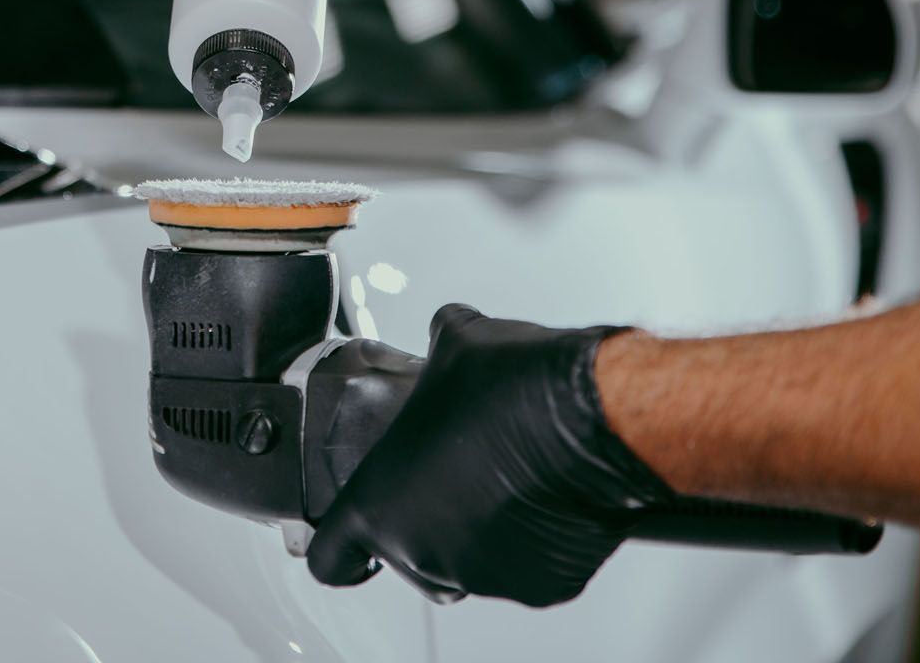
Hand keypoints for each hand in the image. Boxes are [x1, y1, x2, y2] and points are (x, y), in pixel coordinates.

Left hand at [306, 305, 672, 605]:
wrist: (588, 418)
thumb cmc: (512, 389)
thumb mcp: (453, 346)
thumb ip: (434, 352)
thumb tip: (446, 333)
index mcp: (379, 503)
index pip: (332, 556)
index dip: (339, 548)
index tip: (352, 544)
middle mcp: (425, 552)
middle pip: (412, 557)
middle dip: (429, 523)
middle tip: (454, 478)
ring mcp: (486, 575)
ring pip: (474, 562)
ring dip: (483, 529)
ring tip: (509, 475)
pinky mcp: (544, 585)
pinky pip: (531, 567)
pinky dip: (537, 541)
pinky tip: (548, 492)